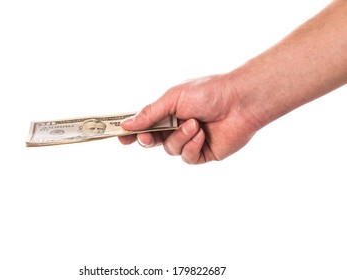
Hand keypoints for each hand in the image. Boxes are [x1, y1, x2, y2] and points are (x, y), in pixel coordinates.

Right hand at [119, 74, 258, 163]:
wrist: (240, 101)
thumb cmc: (208, 92)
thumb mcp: (174, 98)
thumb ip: (150, 113)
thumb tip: (127, 124)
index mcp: (168, 112)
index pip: (144, 124)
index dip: (131, 131)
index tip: (120, 136)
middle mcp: (177, 127)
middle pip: (152, 141)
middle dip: (148, 139)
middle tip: (146, 137)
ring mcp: (189, 141)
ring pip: (170, 150)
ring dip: (179, 137)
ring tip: (195, 124)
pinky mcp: (202, 153)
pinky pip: (187, 157)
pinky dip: (192, 146)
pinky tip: (202, 135)